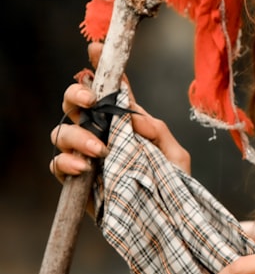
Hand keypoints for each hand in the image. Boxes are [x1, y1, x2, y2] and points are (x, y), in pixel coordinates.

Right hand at [49, 42, 191, 180]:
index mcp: (127, 122)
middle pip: (76, 103)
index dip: (102, 66)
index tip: (96, 48)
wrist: (166, 225)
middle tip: (92, 100)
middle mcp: (102, 134)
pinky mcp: (76, 181)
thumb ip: (157, 132)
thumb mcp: (176, 156)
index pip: (112, 89)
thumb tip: (132, 116)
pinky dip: (67, 162)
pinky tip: (85, 168)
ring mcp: (86, 156)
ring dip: (76, 135)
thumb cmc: (173, 187)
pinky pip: (58, 164)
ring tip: (99, 150)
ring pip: (62, 131)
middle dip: (77, 94)